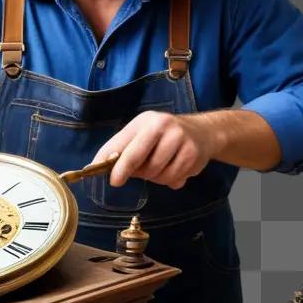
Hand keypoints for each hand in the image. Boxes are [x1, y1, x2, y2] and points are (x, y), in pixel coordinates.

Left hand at [92, 111, 216, 190]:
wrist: (203, 131)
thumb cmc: (164, 135)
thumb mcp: (141, 133)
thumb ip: (121, 148)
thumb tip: (98, 165)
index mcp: (146, 121)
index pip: (127, 146)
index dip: (118, 167)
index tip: (113, 181)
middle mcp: (164, 126)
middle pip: (143, 163)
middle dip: (137, 173)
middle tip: (139, 173)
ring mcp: (181, 140)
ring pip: (158, 175)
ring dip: (155, 178)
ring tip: (160, 166)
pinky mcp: (193, 155)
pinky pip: (173, 179)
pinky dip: (170, 180)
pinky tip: (174, 168)